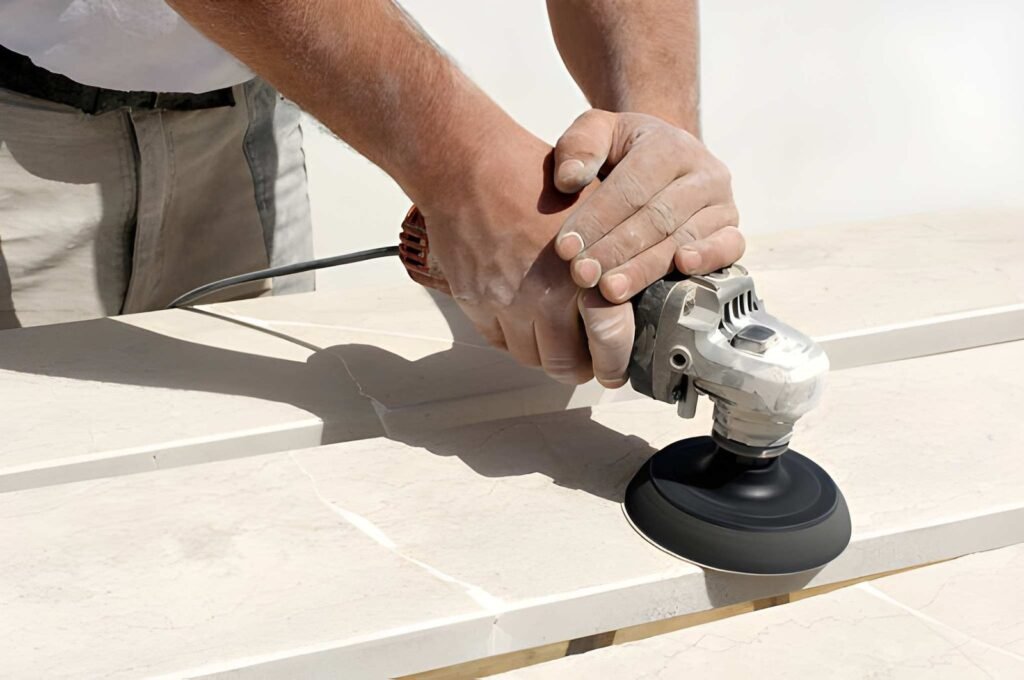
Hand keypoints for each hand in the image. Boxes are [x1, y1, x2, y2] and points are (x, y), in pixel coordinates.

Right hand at [419, 131, 633, 387]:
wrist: (467, 166)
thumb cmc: (533, 179)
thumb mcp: (592, 210)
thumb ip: (615, 256)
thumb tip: (638, 295)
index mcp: (580, 272)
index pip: (609, 341)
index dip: (616, 363)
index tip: (618, 369)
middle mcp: (540, 295)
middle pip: (565, 364)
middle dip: (581, 368)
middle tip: (589, 361)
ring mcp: (503, 302)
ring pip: (530, 357)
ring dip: (545, 351)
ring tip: (555, 332)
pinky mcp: (473, 302)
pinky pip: (497, 340)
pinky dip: (513, 335)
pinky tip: (522, 314)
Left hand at [552, 110, 743, 303]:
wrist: (666, 160)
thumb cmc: (623, 151)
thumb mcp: (597, 132)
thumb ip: (578, 146)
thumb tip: (569, 178)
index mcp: (669, 145)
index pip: (631, 187)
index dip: (597, 219)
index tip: (566, 248)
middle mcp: (704, 173)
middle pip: (656, 218)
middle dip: (614, 250)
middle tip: (583, 275)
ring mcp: (722, 203)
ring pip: (683, 239)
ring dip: (644, 268)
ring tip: (611, 289)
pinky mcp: (731, 231)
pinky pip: (727, 247)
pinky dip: (707, 259)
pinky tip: (681, 269)